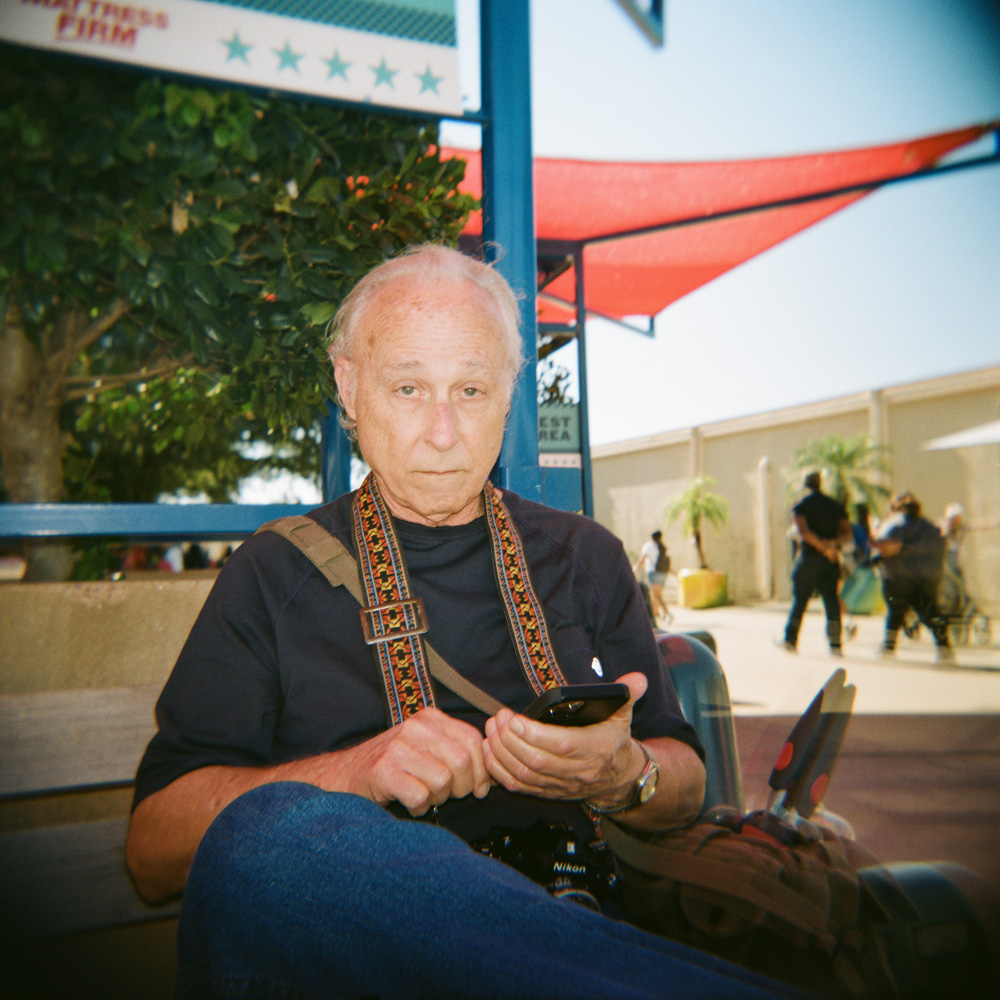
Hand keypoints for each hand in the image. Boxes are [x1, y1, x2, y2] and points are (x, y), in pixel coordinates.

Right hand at [342, 708, 490, 816]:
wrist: (347, 775)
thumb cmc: (394, 765)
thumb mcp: (427, 747)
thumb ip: (457, 751)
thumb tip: (492, 774)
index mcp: (430, 718)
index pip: (473, 739)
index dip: (482, 769)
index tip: (478, 787)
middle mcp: (415, 728)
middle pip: (462, 761)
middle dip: (462, 787)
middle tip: (448, 795)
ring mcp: (397, 748)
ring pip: (443, 781)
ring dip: (438, 799)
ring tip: (423, 795)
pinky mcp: (383, 772)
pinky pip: (419, 797)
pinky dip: (418, 808)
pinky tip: (409, 802)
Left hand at [482, 672, 647, 801]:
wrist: (617, 779)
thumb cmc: (613, 742)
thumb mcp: (624, 716)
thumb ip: (628, 694)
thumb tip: (637, 678)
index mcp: (595, 750)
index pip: (562, 745)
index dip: (535, 734)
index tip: (514, 717)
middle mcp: (577, 772)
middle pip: (536, 761)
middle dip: (511, 740)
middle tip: (497, 718)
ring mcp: (560, 785)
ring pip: (524, 775)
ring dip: (501, 753)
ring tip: (492, 729)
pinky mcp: (547, 792)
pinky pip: (518, 787)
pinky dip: (499, 770)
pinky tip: (490, 750)